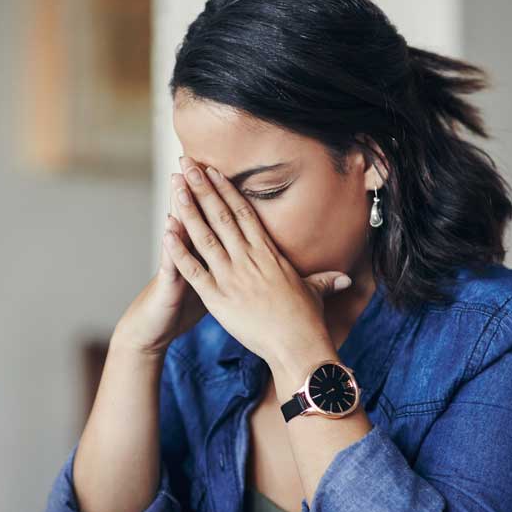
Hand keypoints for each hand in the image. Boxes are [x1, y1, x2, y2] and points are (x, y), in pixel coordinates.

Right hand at [112, 172, 207, 356]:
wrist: (151, 329)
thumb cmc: (180, 308)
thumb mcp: (207, 284)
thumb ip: (219, 265)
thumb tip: (241, 253)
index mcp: (202, 254)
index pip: (212, 220)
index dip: (218, 196)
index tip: (224, 168)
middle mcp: (187, 255)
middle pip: (196, 218)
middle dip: (198, 191)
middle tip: (197, 160)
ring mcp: (175, 268)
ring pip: (179, 234)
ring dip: (180, 209)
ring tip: (180, 184)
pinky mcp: (168, 286)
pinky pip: (171, 265)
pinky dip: (171, 247)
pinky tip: (169, 229)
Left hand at [163, 159, 350, 380]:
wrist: (297, 346)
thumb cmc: (307, 322)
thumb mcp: (315, 293)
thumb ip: (324, 281)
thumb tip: (345, 278)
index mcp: (268, 253)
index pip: (244, 212)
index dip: (227, 190)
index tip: (212, 171)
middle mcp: (249, 258)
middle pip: (222, 215)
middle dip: (202, 187)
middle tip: (187, 164)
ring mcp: (232, 276)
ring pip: (205, 235)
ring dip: (189, 208)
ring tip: (175, 185)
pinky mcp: (218, 298)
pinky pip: (193, 269)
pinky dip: (179, 250)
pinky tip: (166, 230)